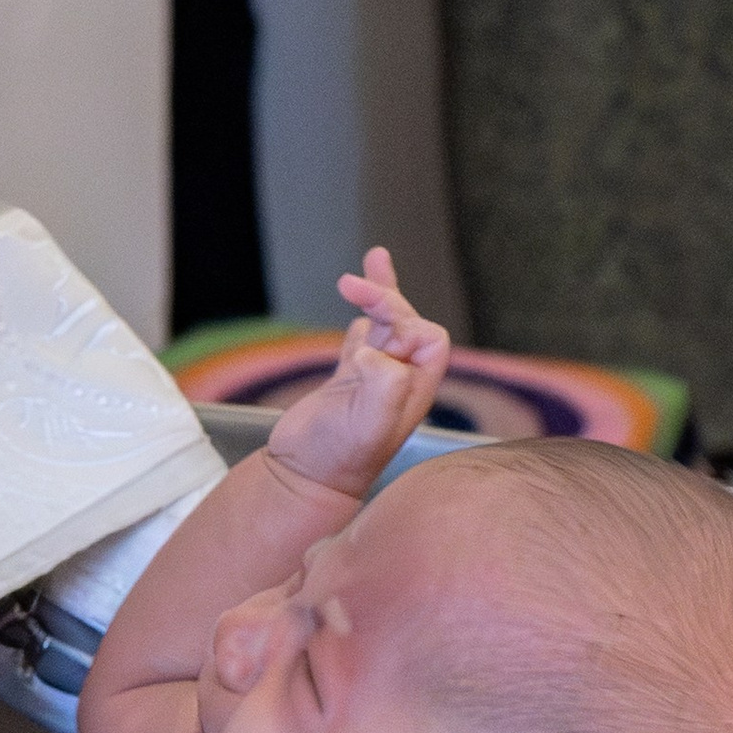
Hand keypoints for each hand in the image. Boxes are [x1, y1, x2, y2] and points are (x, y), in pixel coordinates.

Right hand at [265, 247, 452, 501]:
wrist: (303, 476)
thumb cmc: (339, 456)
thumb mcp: (369, 422)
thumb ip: (385, 383)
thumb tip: (376, 351)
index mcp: (415, 389)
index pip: (429, 338)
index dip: (406, 323)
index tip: (372, 329)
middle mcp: (399, 381)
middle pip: (407, 323)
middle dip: (385, 297)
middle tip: (349, 283)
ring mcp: (373, 378)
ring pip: (386, 324)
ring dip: (380, 293)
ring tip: (375, 256)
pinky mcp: (347, 379)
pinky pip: (362, 336)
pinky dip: (362, 313)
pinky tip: (356, 300)